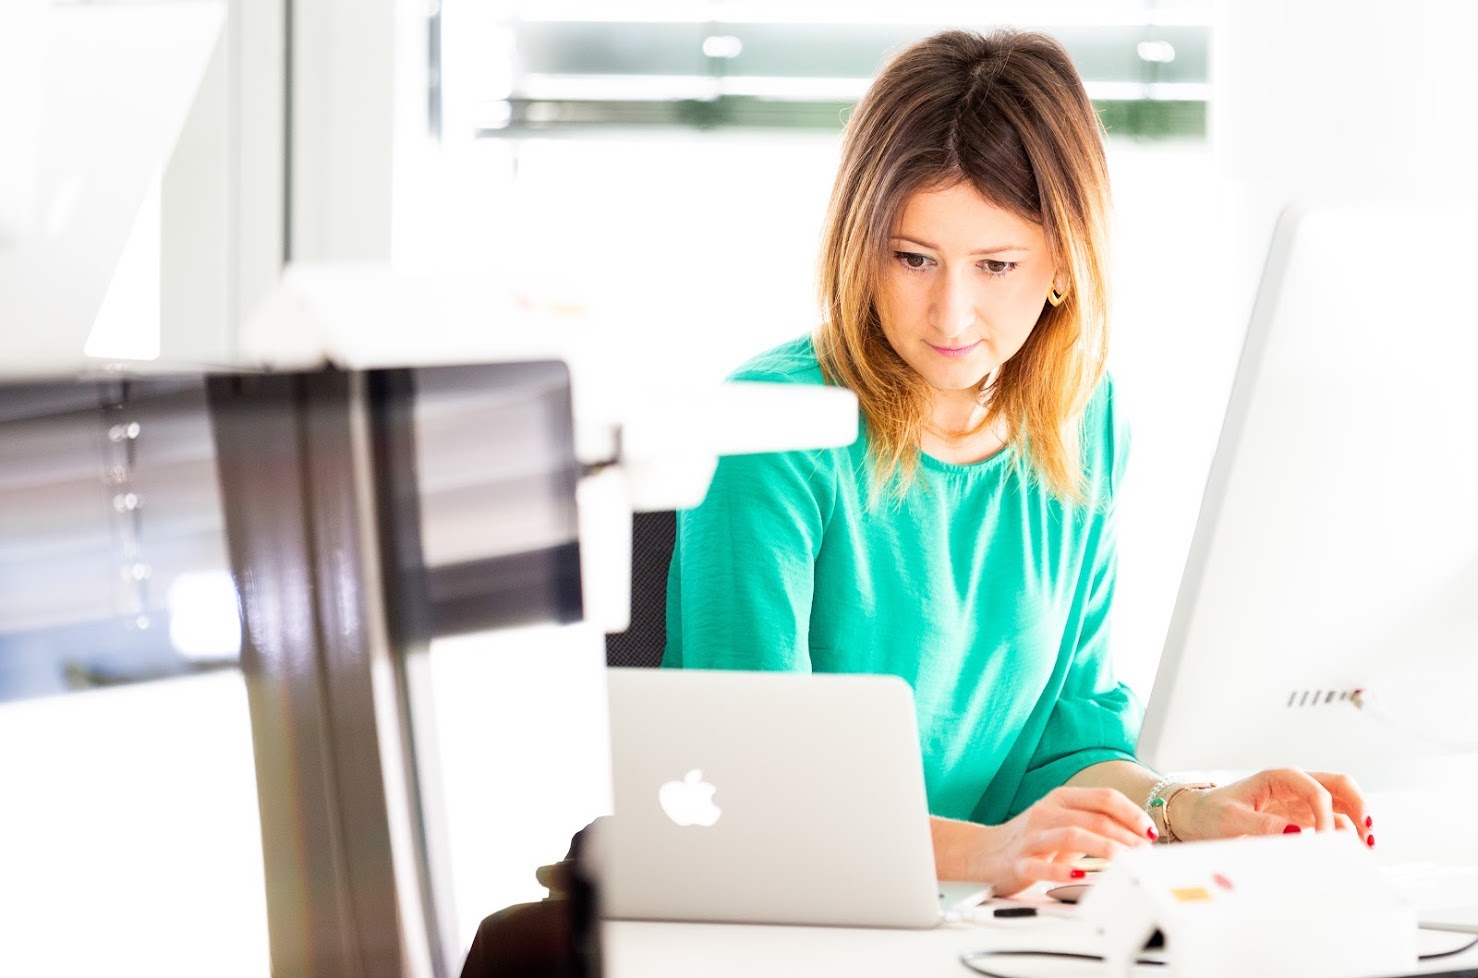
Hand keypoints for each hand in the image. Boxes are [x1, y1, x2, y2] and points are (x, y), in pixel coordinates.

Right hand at [973, 786, 1157, 895]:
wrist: (983, 853)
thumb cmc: (1030, 839)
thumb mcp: (1062, 823)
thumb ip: (1094, 824)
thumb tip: (1139, 836)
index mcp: (1060, 799)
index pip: (1103, 798)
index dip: (1131, 813)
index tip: (1149, 831)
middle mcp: (1046, 813)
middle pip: (1093, 818)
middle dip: (1126, 835)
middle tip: (1146, 853)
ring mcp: (1031, 837)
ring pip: (1072, 835)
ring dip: (1105, 848)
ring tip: (1126, 862)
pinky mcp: (1018, 863)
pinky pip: (1042, 865)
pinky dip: (1064, 871)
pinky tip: (1082, 877)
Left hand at [1171, 769, 1372, 845]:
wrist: (1198, 816)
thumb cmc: (1212, 812)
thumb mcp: (1231, 818)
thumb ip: (1262, 825)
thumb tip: (1294, 833)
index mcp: (1279, 777)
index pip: (1316, 790)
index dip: (1325, 815)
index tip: (1324, 840)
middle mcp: (1295, 785)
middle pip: (1340, 785)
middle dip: (1359, 805)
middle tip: (1368, 832)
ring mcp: (1300, 800)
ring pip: (1341, 802)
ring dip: (1356, 819)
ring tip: (1366, 845)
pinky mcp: (1301, 817)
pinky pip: (1331, 820)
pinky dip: (1344, 831)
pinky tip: (1349, 847)